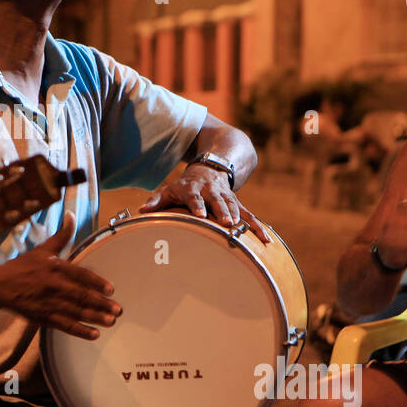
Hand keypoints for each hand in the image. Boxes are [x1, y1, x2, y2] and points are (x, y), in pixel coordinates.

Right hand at [0, 212, 120, 339]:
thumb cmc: (22, 266)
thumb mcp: (43, 249)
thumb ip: (61, 235)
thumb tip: (72, 214)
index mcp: (55, 267)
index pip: (80, 275)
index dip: (96, 283)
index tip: (111, 289)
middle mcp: (53, 285)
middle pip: (81, 296)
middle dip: (101, 304)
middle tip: (118, 310)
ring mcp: (48, 302)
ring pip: (75, 312)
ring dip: (95, 317)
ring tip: (110, 321)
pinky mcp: (42, 317)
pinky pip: (64, 325)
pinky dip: (79, 330)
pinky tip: (93, 334)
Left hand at [139, 164, 269, 241]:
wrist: (211, 166)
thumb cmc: (185, 185)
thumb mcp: (169, 189)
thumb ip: (156, 200)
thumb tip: (141, 211)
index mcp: (193, 188)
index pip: (194, 196)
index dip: (197, 204)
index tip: (200, 214)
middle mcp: (211, 191)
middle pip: (218, 200)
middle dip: (222, 210)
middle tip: (226, 223)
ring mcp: (226, 196)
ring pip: (234, 206)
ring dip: (239, 218)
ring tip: (240, 230)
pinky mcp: (237, 203)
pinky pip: (248, 215)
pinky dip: (257, 226)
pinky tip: (265, 239)